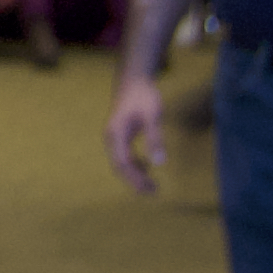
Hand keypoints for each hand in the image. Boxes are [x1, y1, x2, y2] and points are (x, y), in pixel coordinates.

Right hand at [106, 76, 167, 193]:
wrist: (133, 80)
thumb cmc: (143, 96)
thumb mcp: (152, 116)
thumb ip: (155, 138)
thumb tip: (159, 162)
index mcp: (115, 134)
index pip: (121, 163)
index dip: (134, 178)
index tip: (149, 188)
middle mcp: (112, 138)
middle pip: (120, 166)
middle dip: (135, 181)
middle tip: (154, 191)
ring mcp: (115, 137)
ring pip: (122, 162)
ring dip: (135, 175)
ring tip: (153, 185)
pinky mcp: (121, 135)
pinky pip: (126, 156)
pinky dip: (136, 165)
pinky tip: (148, 167)